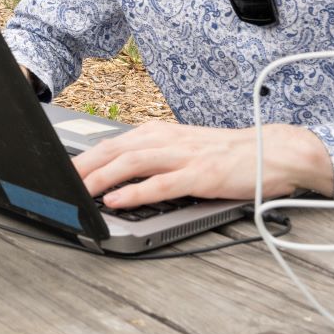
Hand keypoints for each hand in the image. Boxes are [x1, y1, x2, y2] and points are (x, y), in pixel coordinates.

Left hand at [74, 120, 332, 207]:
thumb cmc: (228, 155)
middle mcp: (167, 139)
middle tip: (58, 179)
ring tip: (79, 190)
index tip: (60, 169)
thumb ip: (154, 158)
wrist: (274, 152)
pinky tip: (116, 200)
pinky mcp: (200, 175)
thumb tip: (117, 175)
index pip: (113, 142)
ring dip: (101, 177)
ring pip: (131, 163)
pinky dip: (134, 192)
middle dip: (83, 165)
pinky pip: (160, 184)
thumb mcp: (184, 149)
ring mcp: (184, 156)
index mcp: (160, 132)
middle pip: (114, 149)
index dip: (84, 156)